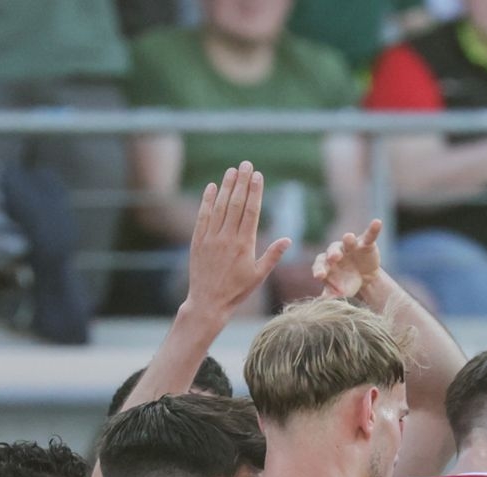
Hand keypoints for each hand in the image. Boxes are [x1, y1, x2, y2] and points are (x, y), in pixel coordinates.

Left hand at [185, 162, 291, 319]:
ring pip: (219, 206)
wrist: (208, 302)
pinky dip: (207, 200)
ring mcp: (210, 237)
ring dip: (226, 186)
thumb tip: (288, 240)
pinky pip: (203, 216)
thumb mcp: (258, 276)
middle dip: (241, 182)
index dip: (254, 192)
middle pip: (235, 203)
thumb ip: (272, 256)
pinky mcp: (198, 240)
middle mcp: (226, 237)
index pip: (250, 211)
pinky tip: (212, 187)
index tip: (257, 176)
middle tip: (246, 164)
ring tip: (232, 170)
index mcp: (244, 245)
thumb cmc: (237, 291)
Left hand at [314, 219, 385, 299]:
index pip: (320, 264)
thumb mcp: (340, 291)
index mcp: (326, 263)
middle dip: (333, 254)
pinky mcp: (365, 243)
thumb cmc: (346, 283)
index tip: (319, 277)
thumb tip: (322, 303)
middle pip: (332, 250)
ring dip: (348, 239)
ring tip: (349, 237)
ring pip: (347, 241)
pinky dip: (373, 229)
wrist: (364, 279)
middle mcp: (336, 251)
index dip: (319, 269)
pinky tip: (377, 222)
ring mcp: (351, 246)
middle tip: (334, 258)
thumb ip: (331, 295)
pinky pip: (369, 234)